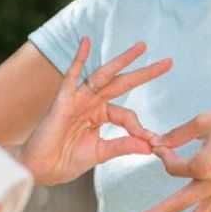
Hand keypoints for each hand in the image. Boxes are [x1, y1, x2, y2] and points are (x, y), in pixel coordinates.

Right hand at [19, 38, 171, 185]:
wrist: (42, 170)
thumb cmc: (66, 161)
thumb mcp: (101, 153)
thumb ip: (124, 146)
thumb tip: (151, 146)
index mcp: (100, 116)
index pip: (127, 115)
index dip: (140, 128)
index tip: (153, 142)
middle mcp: (92, 103)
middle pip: (123, 84)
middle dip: (145, 73)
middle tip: (168, 62)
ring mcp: (78, 99)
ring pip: (104, 75)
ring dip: (123, 60)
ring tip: (142, 47)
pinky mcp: (63, 101)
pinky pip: (71, 76)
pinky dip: (78, 58)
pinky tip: (85, 41)